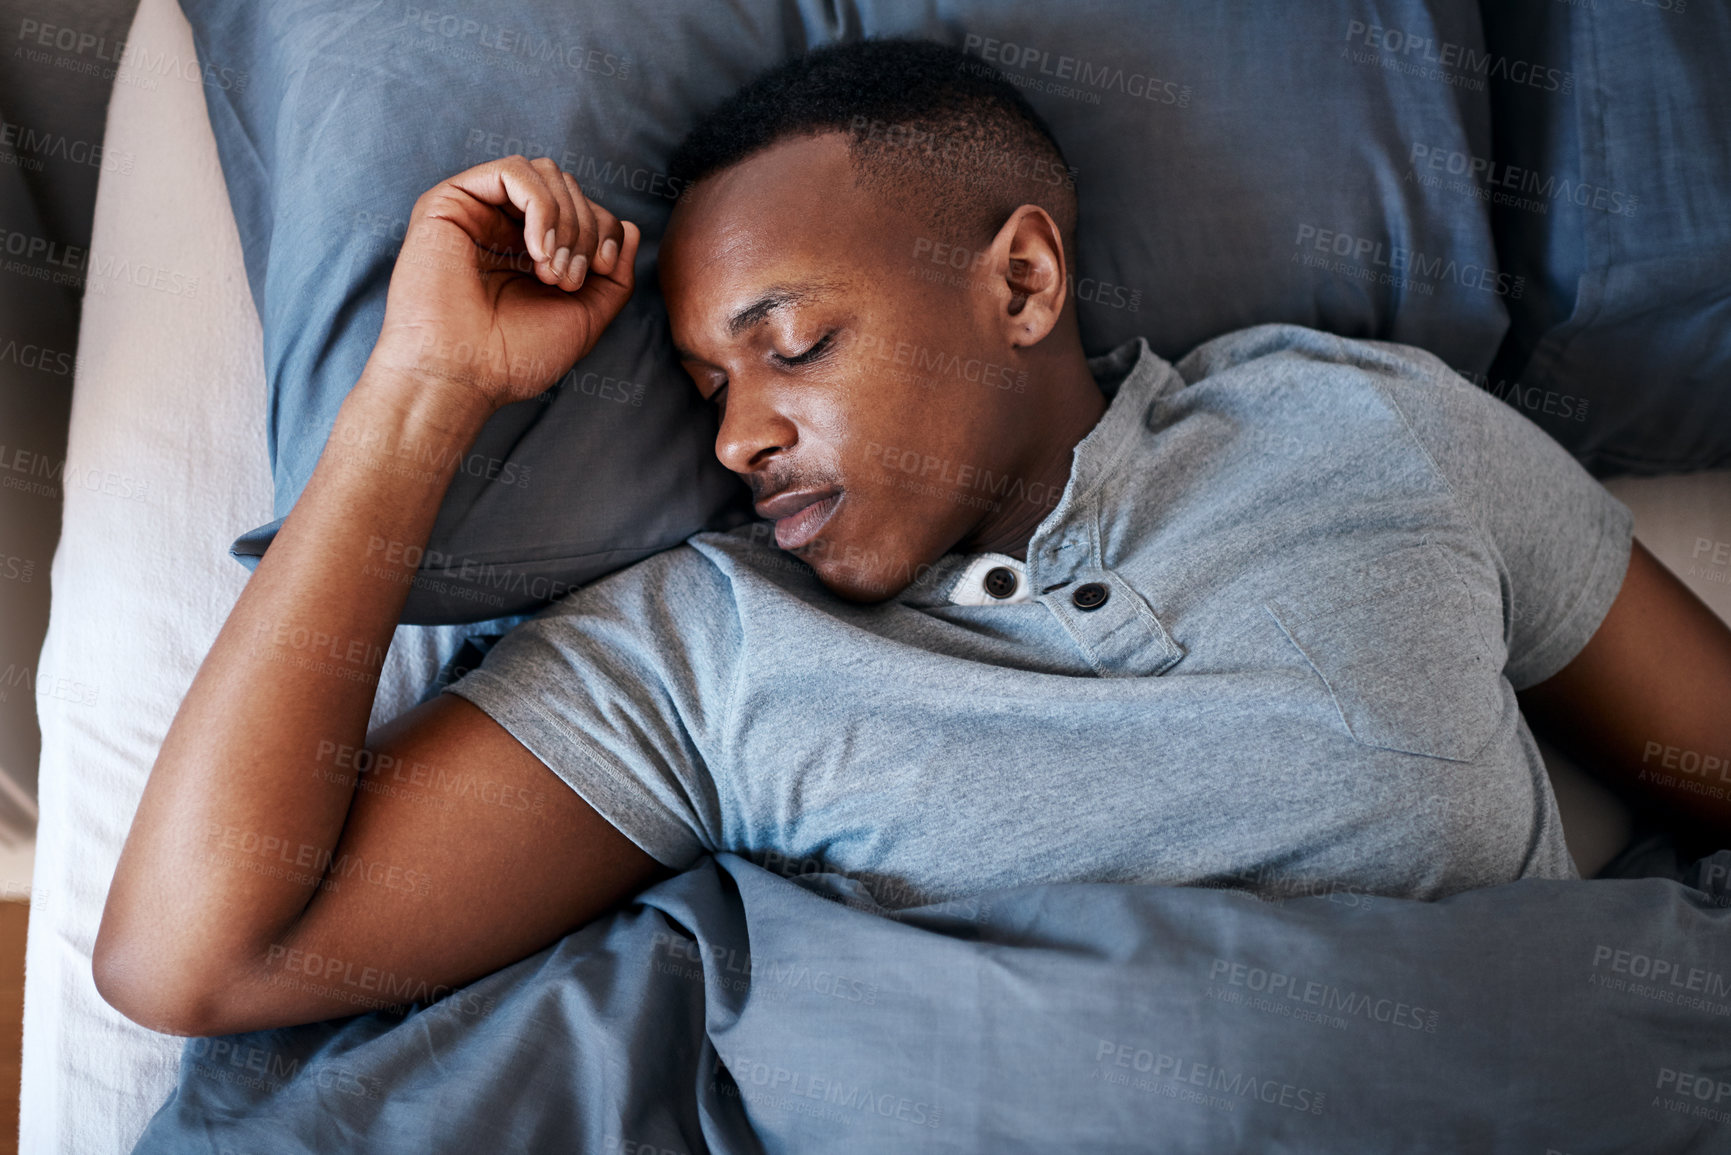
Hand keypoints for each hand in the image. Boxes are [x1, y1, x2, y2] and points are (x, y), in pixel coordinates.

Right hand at [367, 154, 641, 413]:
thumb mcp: (585, 317)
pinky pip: (513, 171)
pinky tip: (536, 251)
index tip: (603, 269)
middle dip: (585, 229)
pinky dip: (540, 207)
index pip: (584, 209)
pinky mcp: (449, 201)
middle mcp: (501, 224)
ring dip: (565, 219)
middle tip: (568, 280)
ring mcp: (476, 210)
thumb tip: (631, 227)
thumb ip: (615, 277)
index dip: (605, 230)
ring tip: (552, 271)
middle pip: (567, 186)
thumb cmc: (515, 357)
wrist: (462, 375)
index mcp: (529, 249)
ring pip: (544, 173)